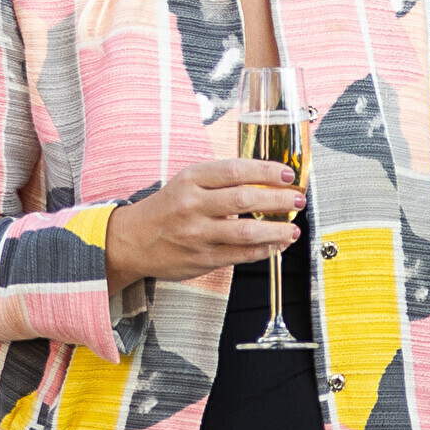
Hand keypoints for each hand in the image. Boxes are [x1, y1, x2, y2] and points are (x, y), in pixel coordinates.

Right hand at [103, 158, 305, 289]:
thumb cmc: (167, 208)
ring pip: (246, 232)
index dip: (266, 171)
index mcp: (191, 180)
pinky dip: (264, 250)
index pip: (235, 170)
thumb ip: (221, 180)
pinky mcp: (202, 259)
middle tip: (297, 199)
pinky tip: (277, 245)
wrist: (132, 241)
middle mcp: (193, 205)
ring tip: (293, 229)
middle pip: (245, 200)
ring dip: (277, 230)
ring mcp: (197, 234)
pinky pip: (240, 255)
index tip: (286, 174)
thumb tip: (267, 179)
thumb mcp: (187, 183)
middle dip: (278, 199)